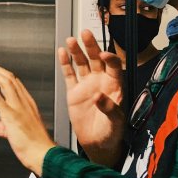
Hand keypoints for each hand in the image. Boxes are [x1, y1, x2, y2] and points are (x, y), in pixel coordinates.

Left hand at [0, 59, 54, 174]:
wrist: (44, 155)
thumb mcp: (17, 134)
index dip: (3, 76)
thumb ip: (3, 128)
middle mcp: (25, 103)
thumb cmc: (36, 148)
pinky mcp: (12, 116)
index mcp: (29, 105)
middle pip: (10, 79)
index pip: (16, 85)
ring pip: (5, 82)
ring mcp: (19, 108)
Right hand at [60, 29, 126, 165]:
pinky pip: (70, 74)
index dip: (109, 58)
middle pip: (96, 59)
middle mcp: (101, 82)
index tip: (103, 54)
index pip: (113, 66)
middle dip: (91, 46)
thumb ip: (109, 108)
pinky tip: (62, 53)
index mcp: (115, 86)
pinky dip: (66, 64)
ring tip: (71, 40)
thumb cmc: (112, 132)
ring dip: (77, 52)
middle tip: (86, 34)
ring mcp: (87, 85)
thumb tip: (99, 96)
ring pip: (82, 63)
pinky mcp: (74, 92)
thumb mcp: (115, 122)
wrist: (97, 144)